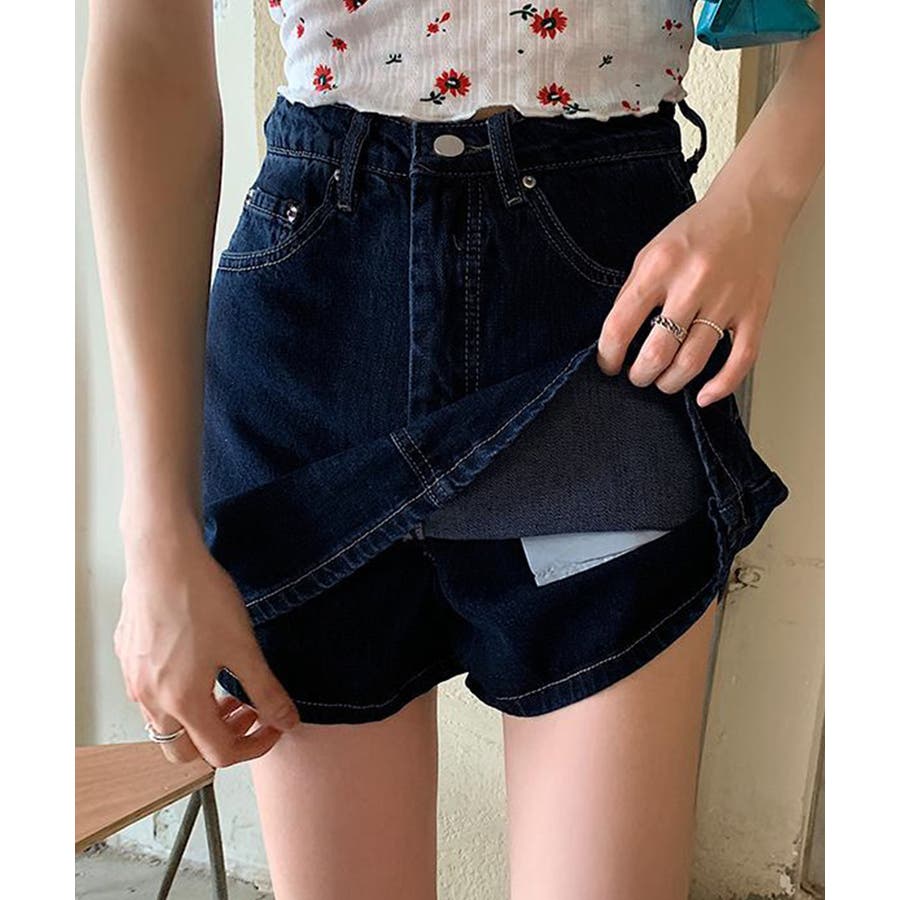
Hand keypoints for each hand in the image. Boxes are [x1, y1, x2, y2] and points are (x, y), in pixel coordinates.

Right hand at [114, 522, 299, 766]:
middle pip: (183, 751)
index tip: (273, 727)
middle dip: (221, 741)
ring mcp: (134, 679)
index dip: (254, 746)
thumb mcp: (244, 648)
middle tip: (247, 713)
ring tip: (225, 690)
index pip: (220, 753)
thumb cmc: (201, 599)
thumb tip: (288, 721)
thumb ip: (266, 690)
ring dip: (198, 720)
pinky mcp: (127, 658)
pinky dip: (177, 697)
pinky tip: (197, 665)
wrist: (163, 558)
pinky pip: (150, 696)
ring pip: (164, 724)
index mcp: (181, 702)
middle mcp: (150, 699)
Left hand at [595, 186, 784, 406]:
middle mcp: (693, 284)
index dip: (608, 355)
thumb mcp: (650, 253)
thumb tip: (618, 338)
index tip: (608, 364)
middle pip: (657, 352)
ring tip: (663, 380)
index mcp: (660, 267)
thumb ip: (634, 293)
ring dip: (671, 381)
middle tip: (637, 375)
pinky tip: (703, 394)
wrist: (751, 207)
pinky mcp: (754, 312)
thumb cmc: (698, 232)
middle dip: (640, 374)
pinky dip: (720, 386)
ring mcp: (727, 300)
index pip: (621, 325)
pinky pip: (740, 360)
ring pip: (692, 362)